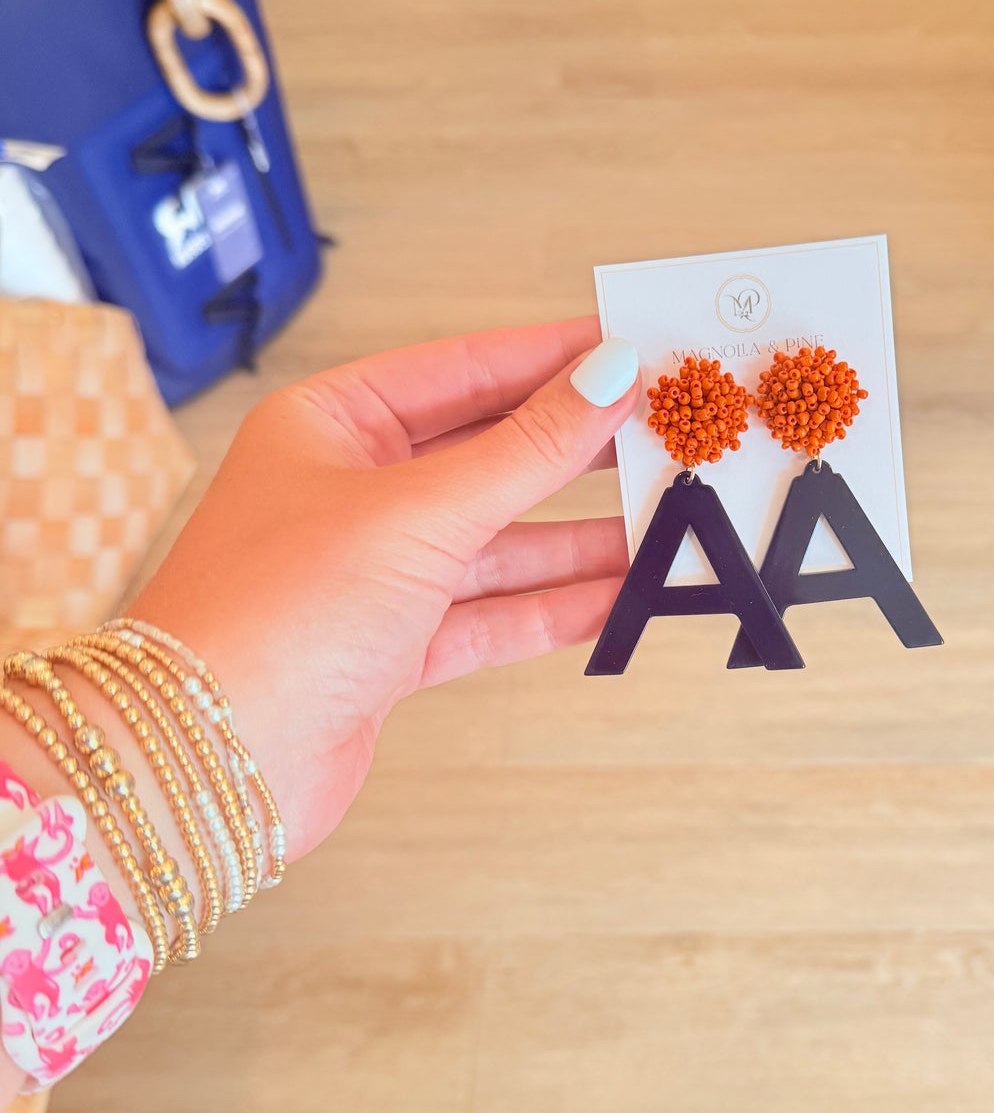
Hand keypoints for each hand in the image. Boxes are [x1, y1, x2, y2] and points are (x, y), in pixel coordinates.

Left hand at [129, 318, 639, 858]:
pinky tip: (617, 594)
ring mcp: (369, 574)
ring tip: (664, 520)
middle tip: (663, 432)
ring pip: (497, 541)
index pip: (462, 370)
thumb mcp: (418, 513)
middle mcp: (346, 491)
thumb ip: (525, 450)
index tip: (632, 350)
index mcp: (328, 424)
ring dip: (578, 537)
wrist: (210, 763)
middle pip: (486, 455)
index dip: (552, 359)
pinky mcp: (389, 650)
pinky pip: (490, 612)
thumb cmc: (273, 615)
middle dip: (575, 451)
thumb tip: (608, 378)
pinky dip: (552, 605)